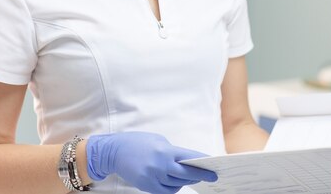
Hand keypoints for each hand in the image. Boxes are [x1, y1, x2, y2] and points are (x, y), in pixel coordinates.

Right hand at [86, 131, 217, 193]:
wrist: (114, 151)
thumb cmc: (138, 142)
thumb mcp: (159, 141)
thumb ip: (173, 152)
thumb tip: (186, 162)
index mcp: (166, 151)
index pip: (190, 158)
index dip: (204, 163)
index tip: (215, 167)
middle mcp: (161, 165)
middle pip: (187, 174)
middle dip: (200, 175)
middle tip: (211, 176)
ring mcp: (153, 177)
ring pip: (177, 184)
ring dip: (187, 181)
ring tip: (194, 177)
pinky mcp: (146, 186)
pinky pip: (166, 190)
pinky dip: (174, 187)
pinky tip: (177, 182)